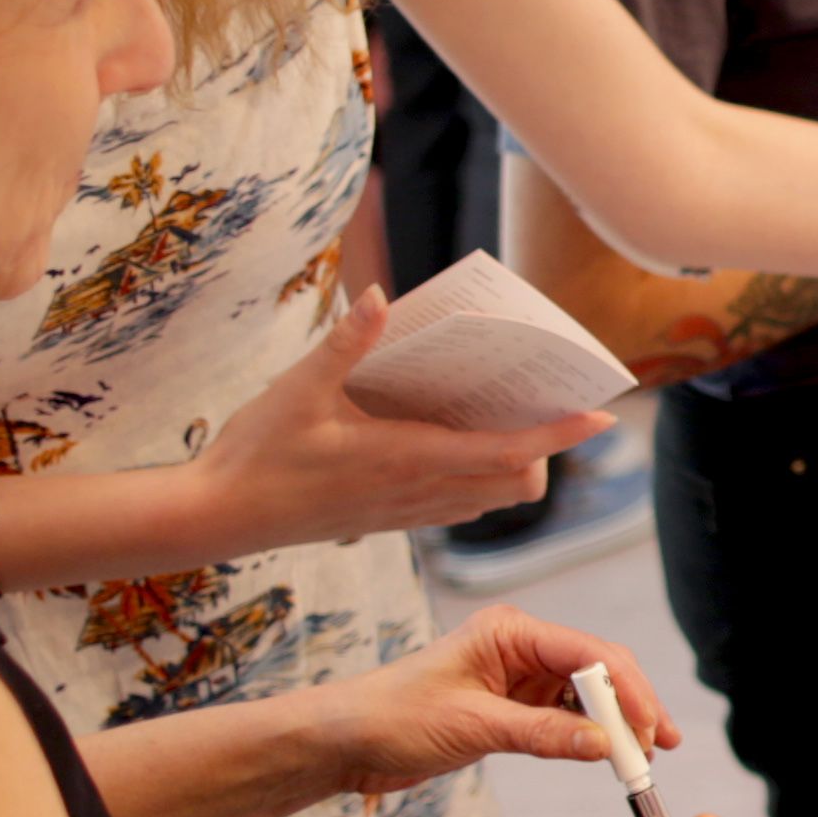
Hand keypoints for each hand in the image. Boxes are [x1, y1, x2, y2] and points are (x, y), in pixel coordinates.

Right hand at [185, 292, 611, 548]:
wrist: (217, 518)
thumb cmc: (255, 453)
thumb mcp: (296, 389)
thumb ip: (344, 344)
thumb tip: (379, 296)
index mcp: (405, 458)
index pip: (504, 452)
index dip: (557, 436)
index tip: (600, 416)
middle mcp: (416, 491)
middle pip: (511, 480)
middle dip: (542, 449)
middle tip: (547, 403)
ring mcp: (403, 513)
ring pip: (486, 498)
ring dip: (511, 467)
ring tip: (510, 419)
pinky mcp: (387, 521)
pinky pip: (454, 506)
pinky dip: (476, 481)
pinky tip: (456, 444)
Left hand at [309, 608, 678, 805]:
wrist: (344, 742)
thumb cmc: (393, 718)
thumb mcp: (471, 727)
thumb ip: (540, 734)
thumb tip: (604, 747)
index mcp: (511, 631)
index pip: (589, 654)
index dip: (627, 691)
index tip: (650, 729)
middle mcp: (521, 646)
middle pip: (598, 670)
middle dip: (630, 707)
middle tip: (656, 747)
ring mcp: (520, 676)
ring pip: (587, 696)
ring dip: (613, 725)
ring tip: (638, 760)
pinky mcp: (513, 705)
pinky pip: (566, 717)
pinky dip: (588, 737)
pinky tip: (606, 757)